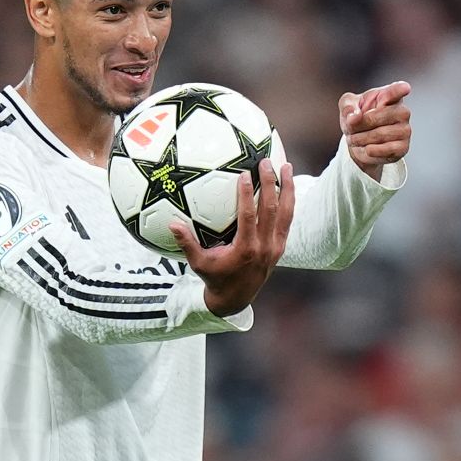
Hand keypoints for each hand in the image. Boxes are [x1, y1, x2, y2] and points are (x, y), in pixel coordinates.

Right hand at [170, 160, 295, 316]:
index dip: (248, 195)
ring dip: (288, 188)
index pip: (249, 217)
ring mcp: (276, 246)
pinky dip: (289, 201)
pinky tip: (288, 183)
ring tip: (286, 165)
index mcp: (246, 249)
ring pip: (286, 213)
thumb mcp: (198, 263)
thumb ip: (187, 243)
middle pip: (271, 210)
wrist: (237, 299)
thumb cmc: (215, 279)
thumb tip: (172, 223)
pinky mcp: (281, 246)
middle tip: (265, 161)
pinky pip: (288, 219)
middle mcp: (265, 247)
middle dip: (270, 184)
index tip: (245, 174)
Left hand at [341, 80, 411, 179]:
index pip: (396, 90)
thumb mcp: (347, 106)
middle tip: (350, 128)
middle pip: (375, 117)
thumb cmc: (358, 117)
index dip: (400, 89)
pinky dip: (370, 150)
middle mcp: (402, 111)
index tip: (405, 88)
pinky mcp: (403, 147)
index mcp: (389, 95)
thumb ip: (348, 106)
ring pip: (378, 135)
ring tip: (355, 139)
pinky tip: (366, 148)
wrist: (361, 141)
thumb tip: (355, 117)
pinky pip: (384, 150)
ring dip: (360, 139)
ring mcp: (405, 130)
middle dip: (357, 125)